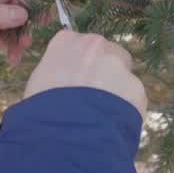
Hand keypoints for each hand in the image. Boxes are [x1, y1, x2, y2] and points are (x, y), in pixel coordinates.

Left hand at [0, 0, 31, 82]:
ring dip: (19, 33)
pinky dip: (13, 47)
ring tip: (22, 47)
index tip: (11, 5)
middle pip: (9, 1)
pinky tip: (13, 59)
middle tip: (31, 28)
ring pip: (11, 21)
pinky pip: (6, 38)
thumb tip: (23, 13)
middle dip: (21, 15)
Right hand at [24, 30, 146, 116]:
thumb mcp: (38, 84)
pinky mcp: (136, 87)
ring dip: (115, 89)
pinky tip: (111, 123)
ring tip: (100, 115)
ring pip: (122, 74)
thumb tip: (60, 82)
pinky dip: (125, 109)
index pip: (76, 44)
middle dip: (100, 72)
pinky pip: (131, 98)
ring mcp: (118, 64)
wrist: (65, 132)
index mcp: (67, 41)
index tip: (74, 80)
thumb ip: (54, 73)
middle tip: (89, 97)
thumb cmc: (41, 108)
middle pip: (104, 53)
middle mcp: (95, 44)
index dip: (77, 64)